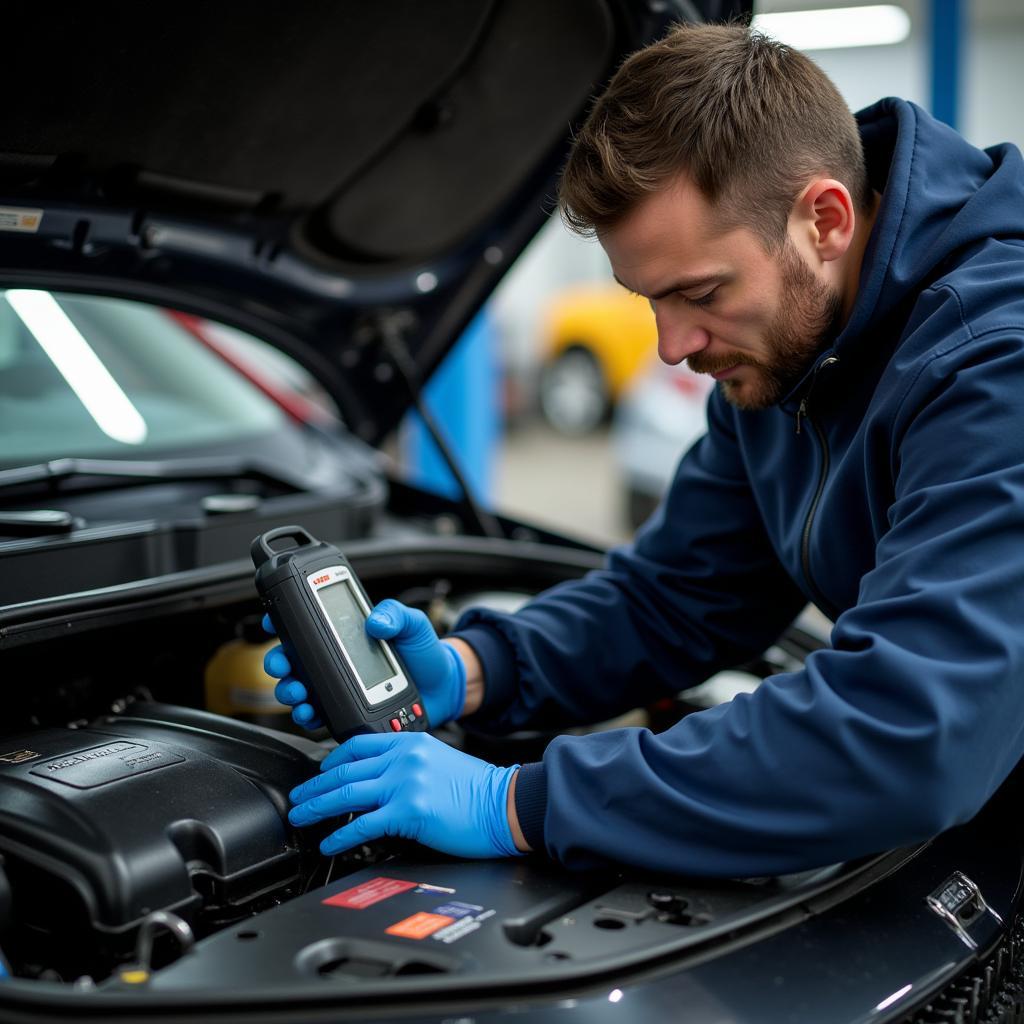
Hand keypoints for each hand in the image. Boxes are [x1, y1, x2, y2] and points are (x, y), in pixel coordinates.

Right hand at [263, 600, 466, 728]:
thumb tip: (376, 621)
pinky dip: (308, 715)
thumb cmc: (425, 652)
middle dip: (279, 662)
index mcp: (347, 633)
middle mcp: (337, 659)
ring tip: (298, 692)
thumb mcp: (412, 624)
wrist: (442, 687)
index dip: (283, 621)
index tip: (272, 622)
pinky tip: (310, 712)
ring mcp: (339, 686)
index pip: (307, 624)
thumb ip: (396, 615)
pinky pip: (319, 714)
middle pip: (294, 659)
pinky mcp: (347, 710)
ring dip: (289, 691)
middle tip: (282, 665)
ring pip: (300, 688)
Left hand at [288, 732, 521, 857]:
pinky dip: (340, 836)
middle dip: (314, 786)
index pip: (357, 744)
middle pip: (345, 770)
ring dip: (317, 808)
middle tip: (297, 799)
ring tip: (301, 818)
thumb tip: (376, 784)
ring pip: (346, 793)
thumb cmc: (479, 789)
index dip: (330, 761)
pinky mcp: (409, 811)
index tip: (318, 774)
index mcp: (410, 741)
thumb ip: (407, 764)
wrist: (507, 803)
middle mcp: (404, 757)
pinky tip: (330, 843)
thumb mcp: (438, 761)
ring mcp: (406, 783)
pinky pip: (363, 824)